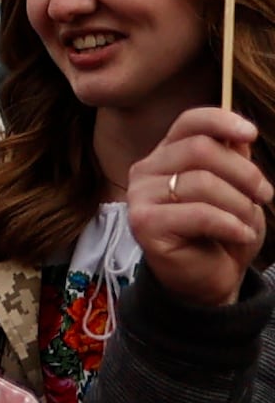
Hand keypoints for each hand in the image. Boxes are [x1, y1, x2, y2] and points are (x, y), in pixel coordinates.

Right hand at [129, 106, 266, 309]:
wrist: (206, 281)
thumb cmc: (221, 233)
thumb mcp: (235, 190)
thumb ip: (233, 160)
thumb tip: (238, 134)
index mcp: (166, 156)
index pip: (188, 122)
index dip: (221, 120)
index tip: (251, 133)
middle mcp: (146, 170)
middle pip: (200, 149)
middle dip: (244, 173)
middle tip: (265, 195)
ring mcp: (141, 196)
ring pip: (203, 182)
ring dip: (240, 205)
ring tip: (249, 223)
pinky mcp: (145, 224)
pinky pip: (199, 213)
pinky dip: (231, 224)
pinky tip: (241, 235)